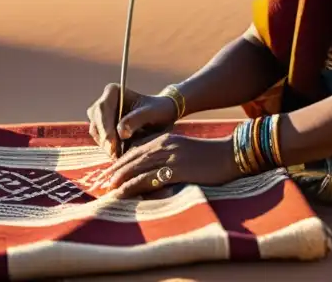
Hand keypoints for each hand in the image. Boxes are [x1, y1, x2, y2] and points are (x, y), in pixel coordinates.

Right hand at [86, 83, 178, 158]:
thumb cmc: (158, 110)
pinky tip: (118, 154)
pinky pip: (100, 139)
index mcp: (113, 91)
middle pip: (97, 121)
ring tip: (118, 155)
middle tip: (115, 154)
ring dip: (106, 145)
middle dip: (105, 138)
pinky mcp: (103, 128)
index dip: (105, 126)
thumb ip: (137, 119)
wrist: (161, 115)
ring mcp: (101, 116)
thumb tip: (121, 133)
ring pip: (96, 132)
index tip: (112, 143)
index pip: (103, 109)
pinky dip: (108, 147)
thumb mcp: (151, 113)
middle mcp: (103, 102)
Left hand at [101, 132, 240, 198]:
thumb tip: (148, 171)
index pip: (136, 150)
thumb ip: (165, 156)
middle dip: (116, 170)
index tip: (109, 173)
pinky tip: (125, 193)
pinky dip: (134, 186)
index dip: (121, 162)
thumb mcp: (182, 150)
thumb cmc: (207, 157)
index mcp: (165, 139)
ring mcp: (171, 157)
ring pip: (138, 168)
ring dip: (121, 179)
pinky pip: (150, 178)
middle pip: (133, 158)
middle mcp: (165, 145)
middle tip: (103, 182)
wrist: (229, 155)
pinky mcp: (177, 169)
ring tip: (109, 189)